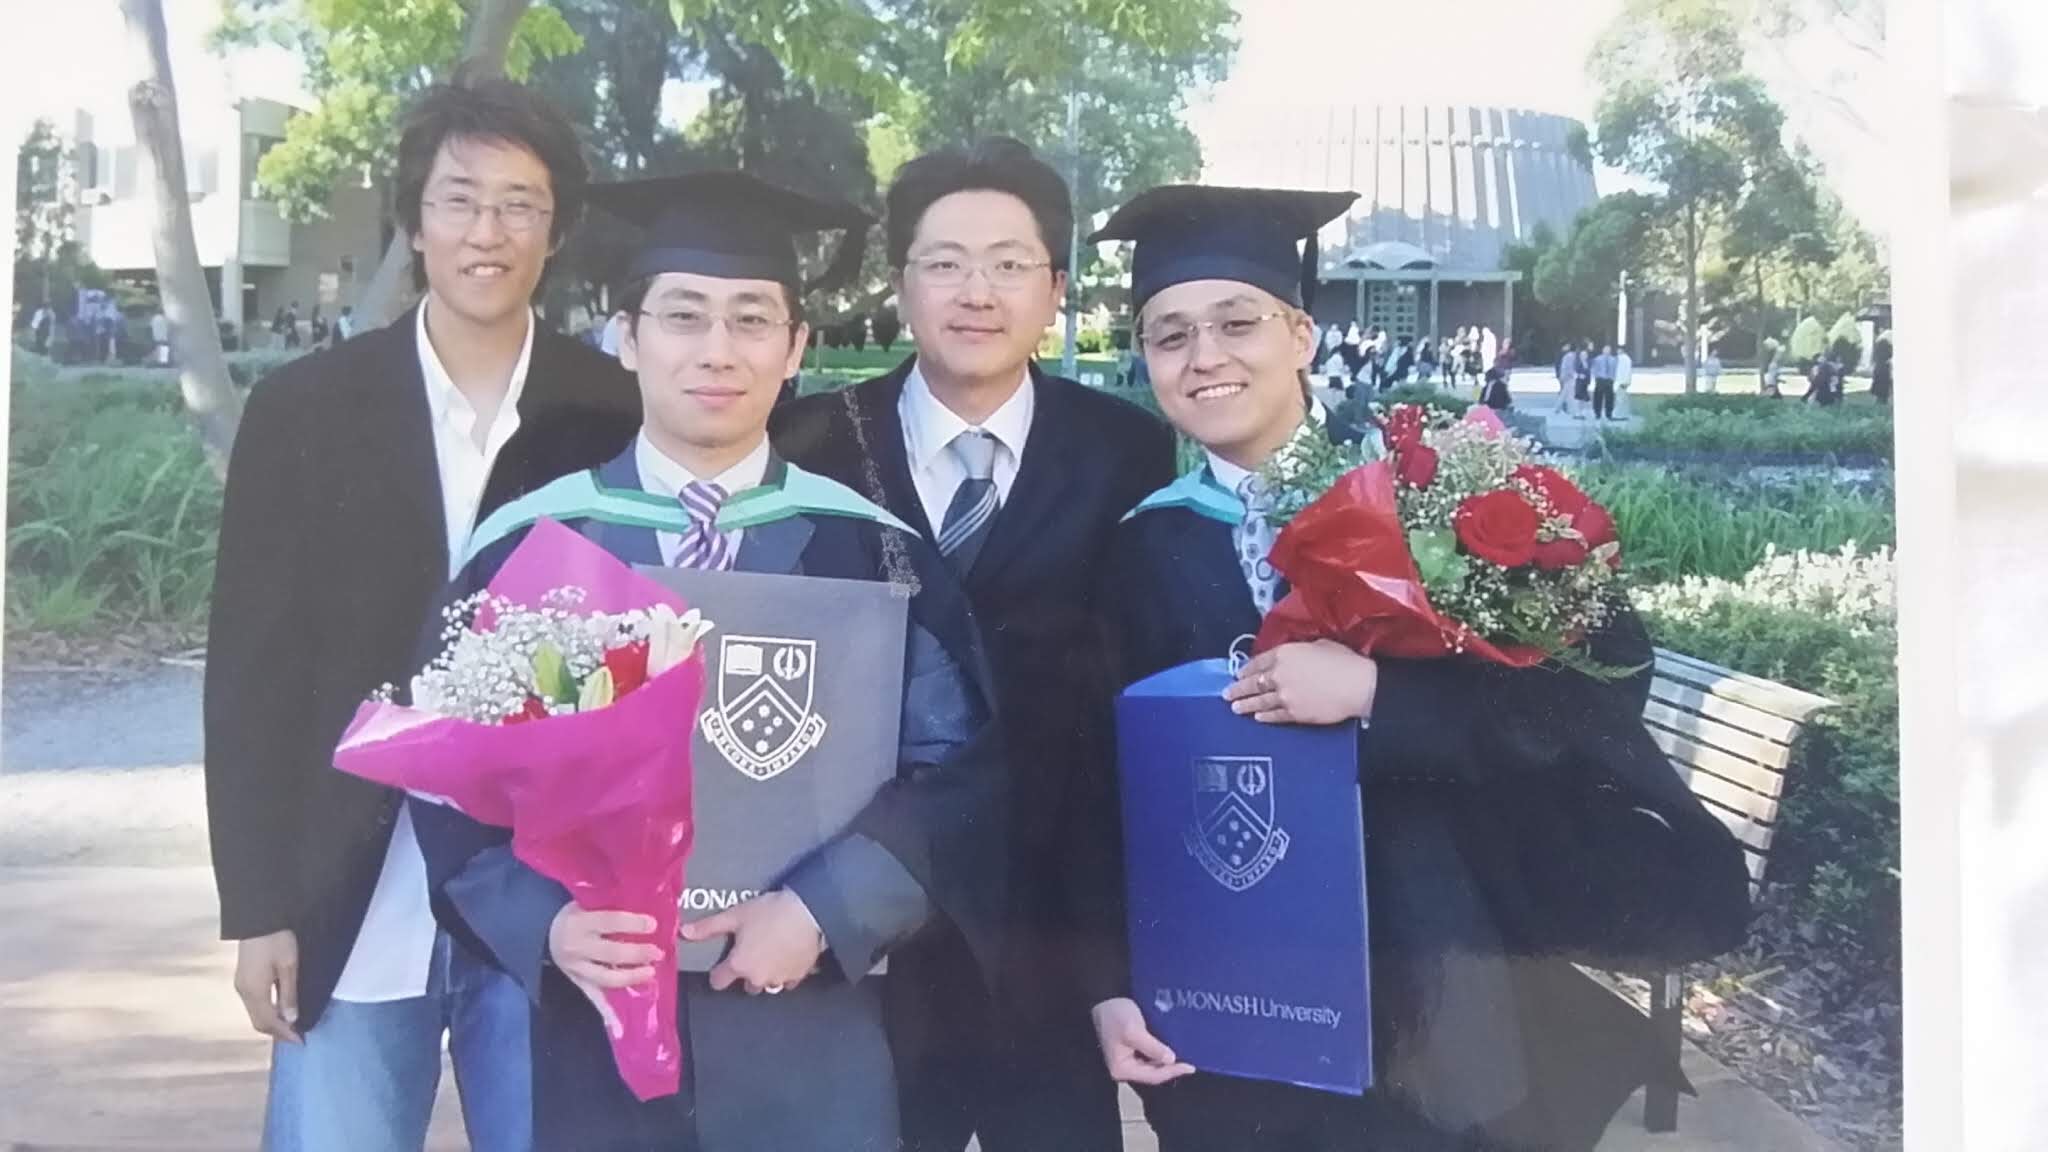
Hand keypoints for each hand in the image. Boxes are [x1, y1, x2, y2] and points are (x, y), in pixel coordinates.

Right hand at [234, 929, 301, 1044]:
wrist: (258, 917)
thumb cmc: (276, 939)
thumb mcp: (289, 966)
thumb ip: (289, 993)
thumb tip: (291, 1019)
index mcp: (254, 991)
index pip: (269, 1022)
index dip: (285, 1034)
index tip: (301, 1041)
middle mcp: (244, 991)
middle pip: (259, 1022)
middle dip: (278, 1032)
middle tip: (298, 1037)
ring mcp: (241, 985)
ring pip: (255, 1014)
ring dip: (272, 1023)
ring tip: (292, 1026)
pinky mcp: (243, 978)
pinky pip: (254, 1003)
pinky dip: (267, 1012)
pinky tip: (280, 1009)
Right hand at [548, 907, 660, 1037]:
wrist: (544, 931)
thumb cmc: (574, 914)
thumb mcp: (586, 903)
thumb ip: (611, 908)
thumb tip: (647, 910)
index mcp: (580, 921)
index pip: (611, 921)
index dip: (633, 924)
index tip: (653, 925)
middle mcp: (577, 946)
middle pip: (611, 953)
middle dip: (637, 953)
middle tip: (657, 952)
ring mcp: (576, 968)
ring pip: (606, 978)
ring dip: (630, 977)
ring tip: (649, 972)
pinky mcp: (577, 982)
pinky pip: (594, 997)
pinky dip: (607, 1012)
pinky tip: (620, 1026)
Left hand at [682, 889, 825, 994]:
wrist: (809, 913)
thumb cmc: (770, 912)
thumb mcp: (735, 915)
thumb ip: (708, 927)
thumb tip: (684, 932)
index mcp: (739, 966)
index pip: (718, 982)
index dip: (718, 972)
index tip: (723, 963)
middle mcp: (757, 979)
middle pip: (745, 985)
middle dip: (746, 972)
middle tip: (752, 951)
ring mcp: (779, 980)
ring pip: (767, 984)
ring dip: (765, 973)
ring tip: (770, 952)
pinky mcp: (798, 976)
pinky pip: (787, 981)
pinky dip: (785, 971)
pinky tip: (787, 955)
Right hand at [1092, 998, 1193, 1084]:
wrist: (1106, 997)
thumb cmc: (1116, 1015)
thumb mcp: (1134, 1031)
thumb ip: (1152, 1047)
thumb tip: (1171, 1060)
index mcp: (1121, 1069)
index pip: (1152, 1076)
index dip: (1172, 1072)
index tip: (1190, 1067)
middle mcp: (1124, 1069)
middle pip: (1153, 1073)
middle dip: (1171, 1068)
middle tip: (1191, 1062)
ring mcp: (1128, 1060)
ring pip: (1153, 1066)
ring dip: (1168, 1061)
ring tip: (1186, 1056)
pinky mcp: (1133, 1051)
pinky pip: (1151, 1057)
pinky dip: (1162, 1054)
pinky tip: (1173, 1048)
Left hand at [1224, 640, 1377, 724]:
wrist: (1358, 686)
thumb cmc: (1344, 661)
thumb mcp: (1319, 645)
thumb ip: (1300, 651)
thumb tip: (1294, 657)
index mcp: (1285, 653)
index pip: (1259, 661)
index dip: (1247, 669)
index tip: (1239, 673)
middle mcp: (1279, 674)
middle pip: (1254, 682)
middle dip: (1238, 688)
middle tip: (1226, 693)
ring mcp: (1285, 695)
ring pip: (1259, 701)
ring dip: (1245, 705)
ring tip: (1234, 708)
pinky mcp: (1294, 713)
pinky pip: (1274, 716)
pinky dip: (1264, 717)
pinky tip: (1257, 717)